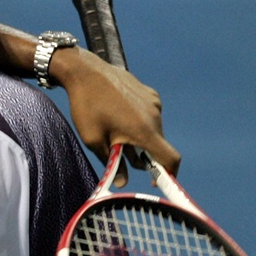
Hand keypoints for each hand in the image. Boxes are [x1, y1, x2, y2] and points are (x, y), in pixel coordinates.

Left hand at [49, 47, 180, 186]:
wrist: (85, 72)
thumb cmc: (86, 106)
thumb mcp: (94, 140)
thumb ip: (111, 162)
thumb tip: (121, 183)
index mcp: (144, 130)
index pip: (170, 158)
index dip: (169, 174)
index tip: (157, 181)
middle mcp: (155, 116)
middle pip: (158, 145)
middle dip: (143, 156)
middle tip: (119, 154)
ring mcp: (154, 103)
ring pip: (153, 131)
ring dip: (139, 139)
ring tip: (114, 132)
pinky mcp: (150, 94)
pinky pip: (149, 116)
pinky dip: (138, 124)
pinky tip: (117, 116)